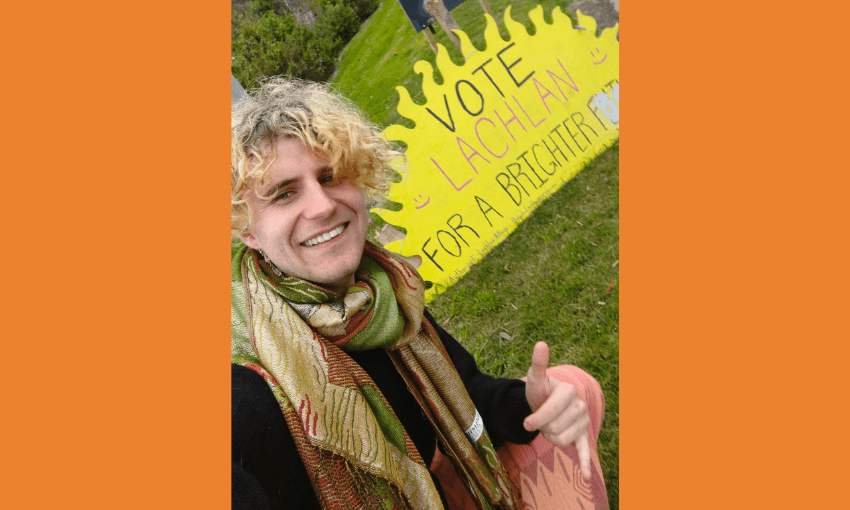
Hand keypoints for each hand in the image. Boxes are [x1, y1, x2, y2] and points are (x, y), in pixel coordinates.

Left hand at [523, 341, 592, 480]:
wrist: (546, 402)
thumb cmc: (539, 391)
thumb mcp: (535, 379)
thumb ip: (538, 363)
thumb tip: (540, 343)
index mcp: (568, 390)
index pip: (549, 414)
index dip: (535, 420)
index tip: (527, 422)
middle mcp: (580, 405)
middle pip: (554, 429)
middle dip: (543, 428)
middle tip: (540, 421)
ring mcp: (583, 420)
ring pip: (562, 440)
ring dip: (550, 438)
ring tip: (549, 426)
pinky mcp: (583, 434)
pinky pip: (584, 450)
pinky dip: (585, 464)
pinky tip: (586, 477)